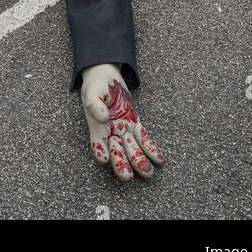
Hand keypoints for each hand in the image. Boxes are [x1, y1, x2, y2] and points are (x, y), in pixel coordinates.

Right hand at [80, 64, 163, 180]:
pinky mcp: (135, 123)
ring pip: (132, 148)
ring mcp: (124, 129)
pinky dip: (151, 148)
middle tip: (127, 176)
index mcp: (97, 128)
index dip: (101, 152)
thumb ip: (95, 104)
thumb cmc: (95, 85)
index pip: (98, 144)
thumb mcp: (92, 92)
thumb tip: (102, 117)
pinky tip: (159, 159)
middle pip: (117, 151)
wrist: (106, 75)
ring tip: (148, 173)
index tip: (104, 159)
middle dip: (122, 164)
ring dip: (140, 161)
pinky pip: (144, 138)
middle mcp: (111, 132)